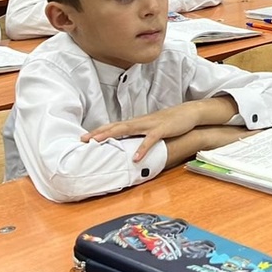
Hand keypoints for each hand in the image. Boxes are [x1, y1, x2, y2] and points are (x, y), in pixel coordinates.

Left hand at [81, 103, 205, 160]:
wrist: (188, 112)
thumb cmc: (169, 121)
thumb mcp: (151, 128)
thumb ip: (139, 135)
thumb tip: (128, 144)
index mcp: (136, 122)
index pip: (114, 126)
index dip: (99, 131)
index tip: (84, 137)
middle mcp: (139, 122)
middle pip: (115, 126)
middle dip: (98, 132)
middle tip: (83, 139)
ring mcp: (149, 125)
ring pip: (126, 129)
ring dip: (111, 135)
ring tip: (97, 142)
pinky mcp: (161, 130)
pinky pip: (149, 140)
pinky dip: (142, 149)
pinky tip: (135, 158)